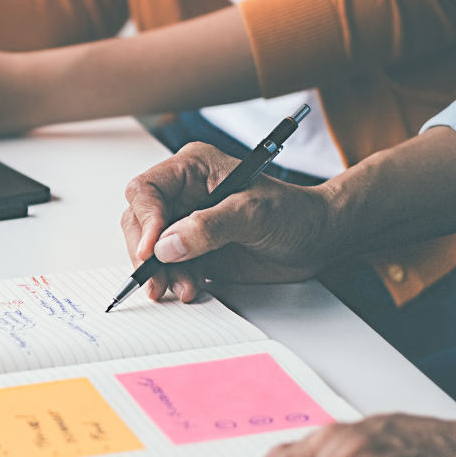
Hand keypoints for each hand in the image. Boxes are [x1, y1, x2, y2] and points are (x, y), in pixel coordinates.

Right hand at [120, 142, 337, 301]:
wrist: (316, 240)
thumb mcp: (253, 214)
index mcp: (193, 169)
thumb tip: (166, 245)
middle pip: (139, 221)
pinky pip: (166, 266)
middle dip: (146, 253)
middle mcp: (183, 193)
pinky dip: (172, 280)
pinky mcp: (191, 249)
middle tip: (157, 279)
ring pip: (149, 248)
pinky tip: (190, 287)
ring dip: (159, 272)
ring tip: (182, 288)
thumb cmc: (294, 213)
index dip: (144, 220)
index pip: (146, 190)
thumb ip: (209, 227)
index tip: (153, 250)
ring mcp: (185, 222)